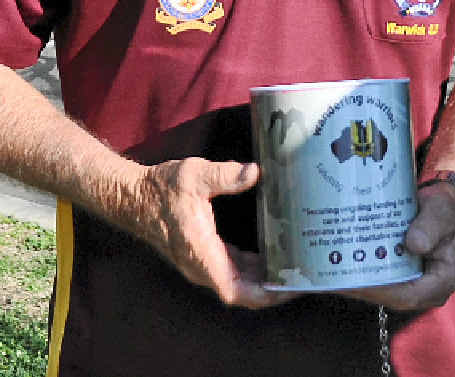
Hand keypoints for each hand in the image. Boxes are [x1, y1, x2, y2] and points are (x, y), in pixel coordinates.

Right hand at [133, 158, 292, 308]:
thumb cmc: (162, 188)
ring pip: (238, 281)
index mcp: (201, 253)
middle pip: (242, 290)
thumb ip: (225, 175)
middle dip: (272, 288)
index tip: (287, 289)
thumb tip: (254, 172)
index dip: (262, 294)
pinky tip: (273, 255)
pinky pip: (233, 269)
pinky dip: (254, 267)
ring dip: (265, 279)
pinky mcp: (204, 253)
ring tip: (296, 268)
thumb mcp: (194, 175)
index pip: (234, 290)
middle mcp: (201, 264)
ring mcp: (202, 261)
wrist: (136, 197)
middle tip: (304, 276)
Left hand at [342, 184, 454, 310]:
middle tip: (336, 277)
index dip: (382, 292)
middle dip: (362, 287)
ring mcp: (412, 283)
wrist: (444, 205)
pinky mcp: (401, 275)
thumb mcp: (443, 213)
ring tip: (332, 270)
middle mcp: (427, 288)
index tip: (359, 282)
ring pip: (383, 288)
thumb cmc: (447, 210)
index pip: (409, 295)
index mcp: (444, 279)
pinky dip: (362, 271)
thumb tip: (414, 244)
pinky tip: (341, 262)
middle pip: (391, 295)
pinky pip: (381, 278)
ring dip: (358, 281)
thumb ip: (431, 226)